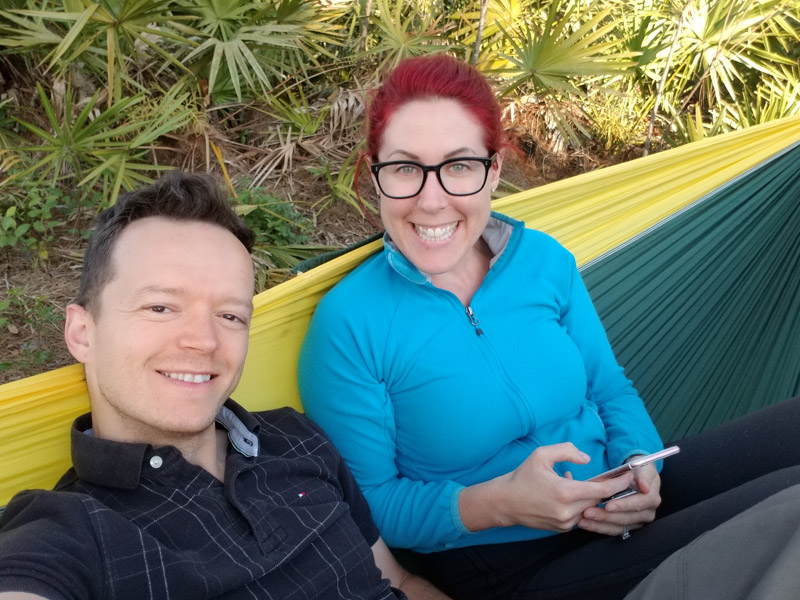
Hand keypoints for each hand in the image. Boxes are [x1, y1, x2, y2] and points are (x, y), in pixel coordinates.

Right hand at [459, 443, 634, 532]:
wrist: (504, 502)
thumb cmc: (522, 477)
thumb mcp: (541, 455)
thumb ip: (567, 451)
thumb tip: (586, 458)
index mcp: (566, 492)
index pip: (603, 490)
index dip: (620, 482)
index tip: (630, 475)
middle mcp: (568, 511)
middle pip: (600, 500)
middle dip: (608, 488)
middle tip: (615, 476)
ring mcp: (565, 523)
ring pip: (591, 508)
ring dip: (591, 496)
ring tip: (582, 482)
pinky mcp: (562, 529)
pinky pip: (580, 515)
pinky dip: (581, 504)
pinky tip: (570, 492)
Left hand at [577, 463, 661, 535]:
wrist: (635, 477)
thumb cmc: (637, 471)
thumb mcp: (641, 467)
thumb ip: (643, 475)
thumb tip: (645, 487)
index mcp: (651, 499)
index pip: (637, 504)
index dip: (623, 505)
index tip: (608, 505)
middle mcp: (647, 513)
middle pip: (626, 518)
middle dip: (606, 516)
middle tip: (588, 512)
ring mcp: (638, 522)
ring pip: (619, 526)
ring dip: (600, 524)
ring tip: (583, 519)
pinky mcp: (628, 527)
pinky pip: (613, 530)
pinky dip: (599, 528)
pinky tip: (585, 524)